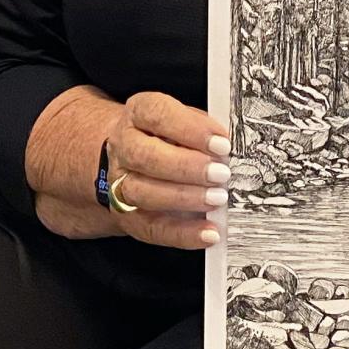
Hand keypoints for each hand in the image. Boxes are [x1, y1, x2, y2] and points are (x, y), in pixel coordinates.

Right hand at [25, 86, 231, 250]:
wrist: (130, 158)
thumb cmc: (167, 136)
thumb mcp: (182, 119)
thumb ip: (202, 128)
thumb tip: (228, 147)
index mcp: (137, 113)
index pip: (157, 115)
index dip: (190, 129)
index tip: (221, 143)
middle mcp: (123, 145)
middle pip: (145, 156)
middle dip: (186, 167)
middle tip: (221, 174)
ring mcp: (120, 182)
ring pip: (143, 193)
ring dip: (184, 198)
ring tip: (217, 199)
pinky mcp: (127, 214)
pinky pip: (152, 228)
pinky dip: (182, 234)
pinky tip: (209, 233)